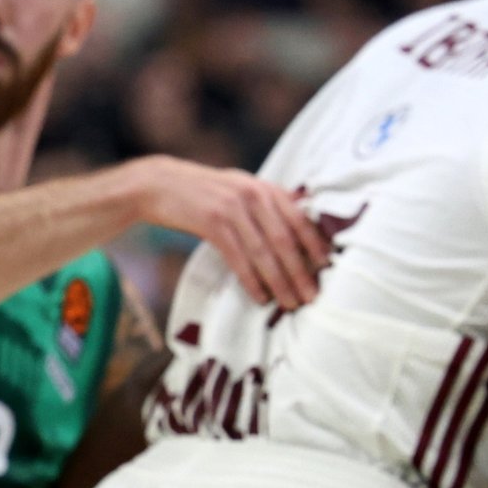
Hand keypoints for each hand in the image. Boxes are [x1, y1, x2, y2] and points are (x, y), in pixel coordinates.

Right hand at [128, 156, 329, 308]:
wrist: (160, 184)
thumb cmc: (204, 193)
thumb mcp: (240, 188)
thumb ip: (267, 204)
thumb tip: (299, 224)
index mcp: (265, 188)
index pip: (300, 218)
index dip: (315, 245)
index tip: (327, 269)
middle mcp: (253, 195)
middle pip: (285, 239)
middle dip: (301, 271)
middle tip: (312, 296)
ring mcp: (232, 208)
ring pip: (264, 252)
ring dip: (279, 281)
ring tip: (290, 303)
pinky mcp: (211, 222)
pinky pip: (238, 257)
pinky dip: (251, 280)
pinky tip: (260, 296)